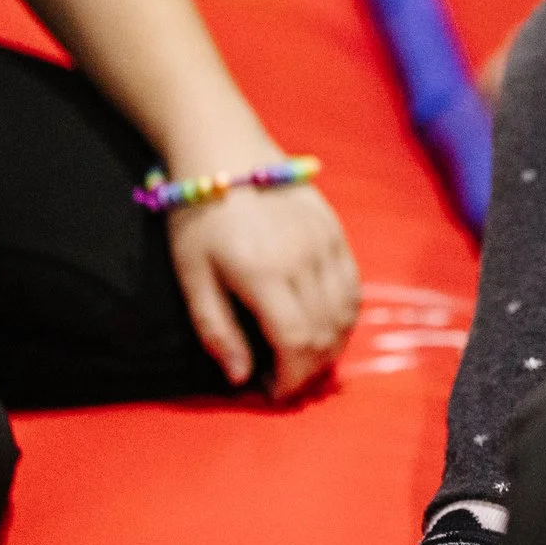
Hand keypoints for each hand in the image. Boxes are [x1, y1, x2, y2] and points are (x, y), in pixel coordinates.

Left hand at [165, 175, 359, 397]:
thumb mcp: (191, 276)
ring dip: (331, 346)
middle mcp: (304, 259)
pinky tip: (327, 326)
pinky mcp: (337, 231)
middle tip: (286, 382)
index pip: (295, 342)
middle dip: (308, 369)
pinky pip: (354, 285)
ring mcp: (327, 243)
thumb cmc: (198, 216)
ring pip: (346, 312)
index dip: (289, 377)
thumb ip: (216, 329)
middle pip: (324, 332)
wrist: (226, 151)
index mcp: (263, 273)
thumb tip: (240, 377)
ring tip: (306, 359)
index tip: (272, 393)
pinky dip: (346, 315)